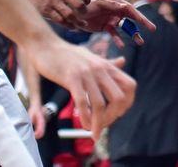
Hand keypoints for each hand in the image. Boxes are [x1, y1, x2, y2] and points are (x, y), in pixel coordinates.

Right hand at [18, 36, 134, 134]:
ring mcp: (87, 73)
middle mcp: (101, 69)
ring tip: (93, 132)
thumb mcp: (92, 57)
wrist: (46, 46)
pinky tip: (84, 126)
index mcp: (107, 66)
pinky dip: (85, 118)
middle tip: (103, 125)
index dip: (127, 103)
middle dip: (113, 116)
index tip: (116, 114)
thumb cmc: (68, 54)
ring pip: (100, 104)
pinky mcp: (72, 78)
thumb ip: (107, 63)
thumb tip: (123, 61)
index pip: (130, 86)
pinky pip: (82, 102)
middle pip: (118, 98)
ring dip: (98, 123)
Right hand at [24, 0, 91, 26]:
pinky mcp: (45, 10)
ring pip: (69, 14)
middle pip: (78, 4)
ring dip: (77, 21)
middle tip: (85, 14)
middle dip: (84, 11)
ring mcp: (52, 2)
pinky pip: (60, 20)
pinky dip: (68, 25)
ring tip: (82, 23)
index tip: (86, 3)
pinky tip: (72, 27)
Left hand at [69, 0, 155, 45]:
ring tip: (141, 42)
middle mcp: (116, 10)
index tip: (148, 24)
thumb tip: (125, 7)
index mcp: (116, 2)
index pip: (131, 9)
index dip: (140, 16)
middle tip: (153, 29)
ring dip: (133, 34)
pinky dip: (118, 40)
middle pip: (132, 17)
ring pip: (125, 27)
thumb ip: (111, 6)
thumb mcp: (98, 4)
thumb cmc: (85, 6)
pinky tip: (122, 46)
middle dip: (142, 23)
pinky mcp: (106, 27)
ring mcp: (112, 18)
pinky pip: (115, 34)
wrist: (73, 14)